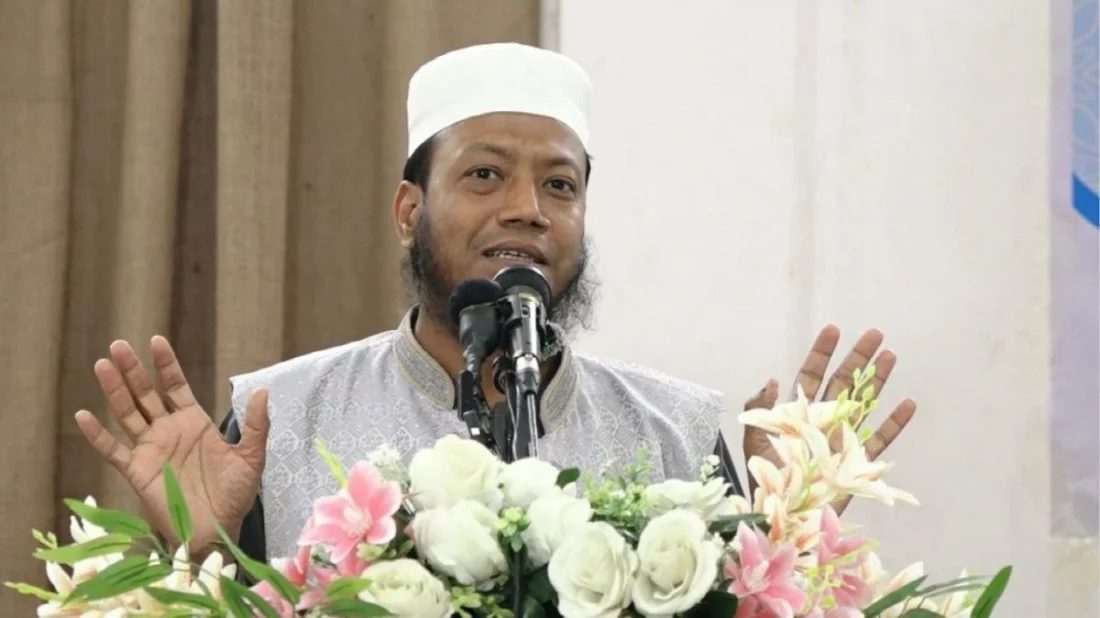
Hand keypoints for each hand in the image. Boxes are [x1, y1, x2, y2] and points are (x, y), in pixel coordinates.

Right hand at [75, 336, 269, 551]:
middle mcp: (168, 430)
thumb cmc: (235, 495)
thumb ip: (257, 425)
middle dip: (133, 370)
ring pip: (127, 414)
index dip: (166, 365)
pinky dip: (97, 435)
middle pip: (146, 393)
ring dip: (114, 391)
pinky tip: (84, 415)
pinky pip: (113, 450)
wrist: (217, 530)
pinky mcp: (137, 471)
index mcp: (194, 422)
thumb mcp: (251, 457)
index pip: (175, 386)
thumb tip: (262, 390)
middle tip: (119, 345)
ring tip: (102, 365)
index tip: (156, 341)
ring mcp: (150, 449)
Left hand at [741, 326, 915, 513]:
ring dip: (878, 381)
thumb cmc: (765, 483)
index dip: (821, 354)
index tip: (833, 329)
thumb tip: (773, 380)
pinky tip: (907, 403)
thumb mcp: (754, 442)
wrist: (782, 518)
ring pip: (864, 404)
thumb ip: (761, 409)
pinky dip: (895, 423)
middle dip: (858, 358)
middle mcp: (823, 423)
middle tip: (874, 334)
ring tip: (891, 355)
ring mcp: (842, 442)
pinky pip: (881, 441)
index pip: (811, 376)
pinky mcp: (857, 465)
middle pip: (844, 384)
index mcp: (797, 416)